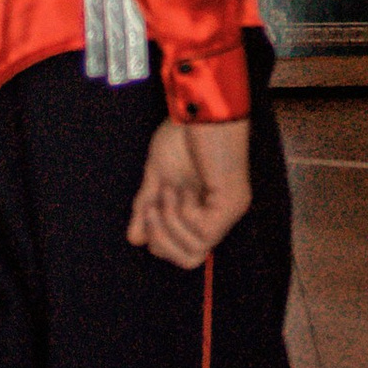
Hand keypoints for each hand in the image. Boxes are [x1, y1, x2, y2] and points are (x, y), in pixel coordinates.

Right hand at [128, 118, 252, 268]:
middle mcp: (220, 214)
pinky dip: (184, 214)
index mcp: (204, 209)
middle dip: (163, 240)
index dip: (161, 243)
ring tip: (169, 192)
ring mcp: (228, 210)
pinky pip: (204, 232)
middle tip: (154, 207)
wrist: (197, 107)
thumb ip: (147, 208)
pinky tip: (184, 189)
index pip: (186, 254)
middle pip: (192, 260)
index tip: (149, 209)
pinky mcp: (231, 203)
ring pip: (196, 251)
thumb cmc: (183, 134)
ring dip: (171, 224)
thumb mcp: (156, 176)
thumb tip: (135, 239)